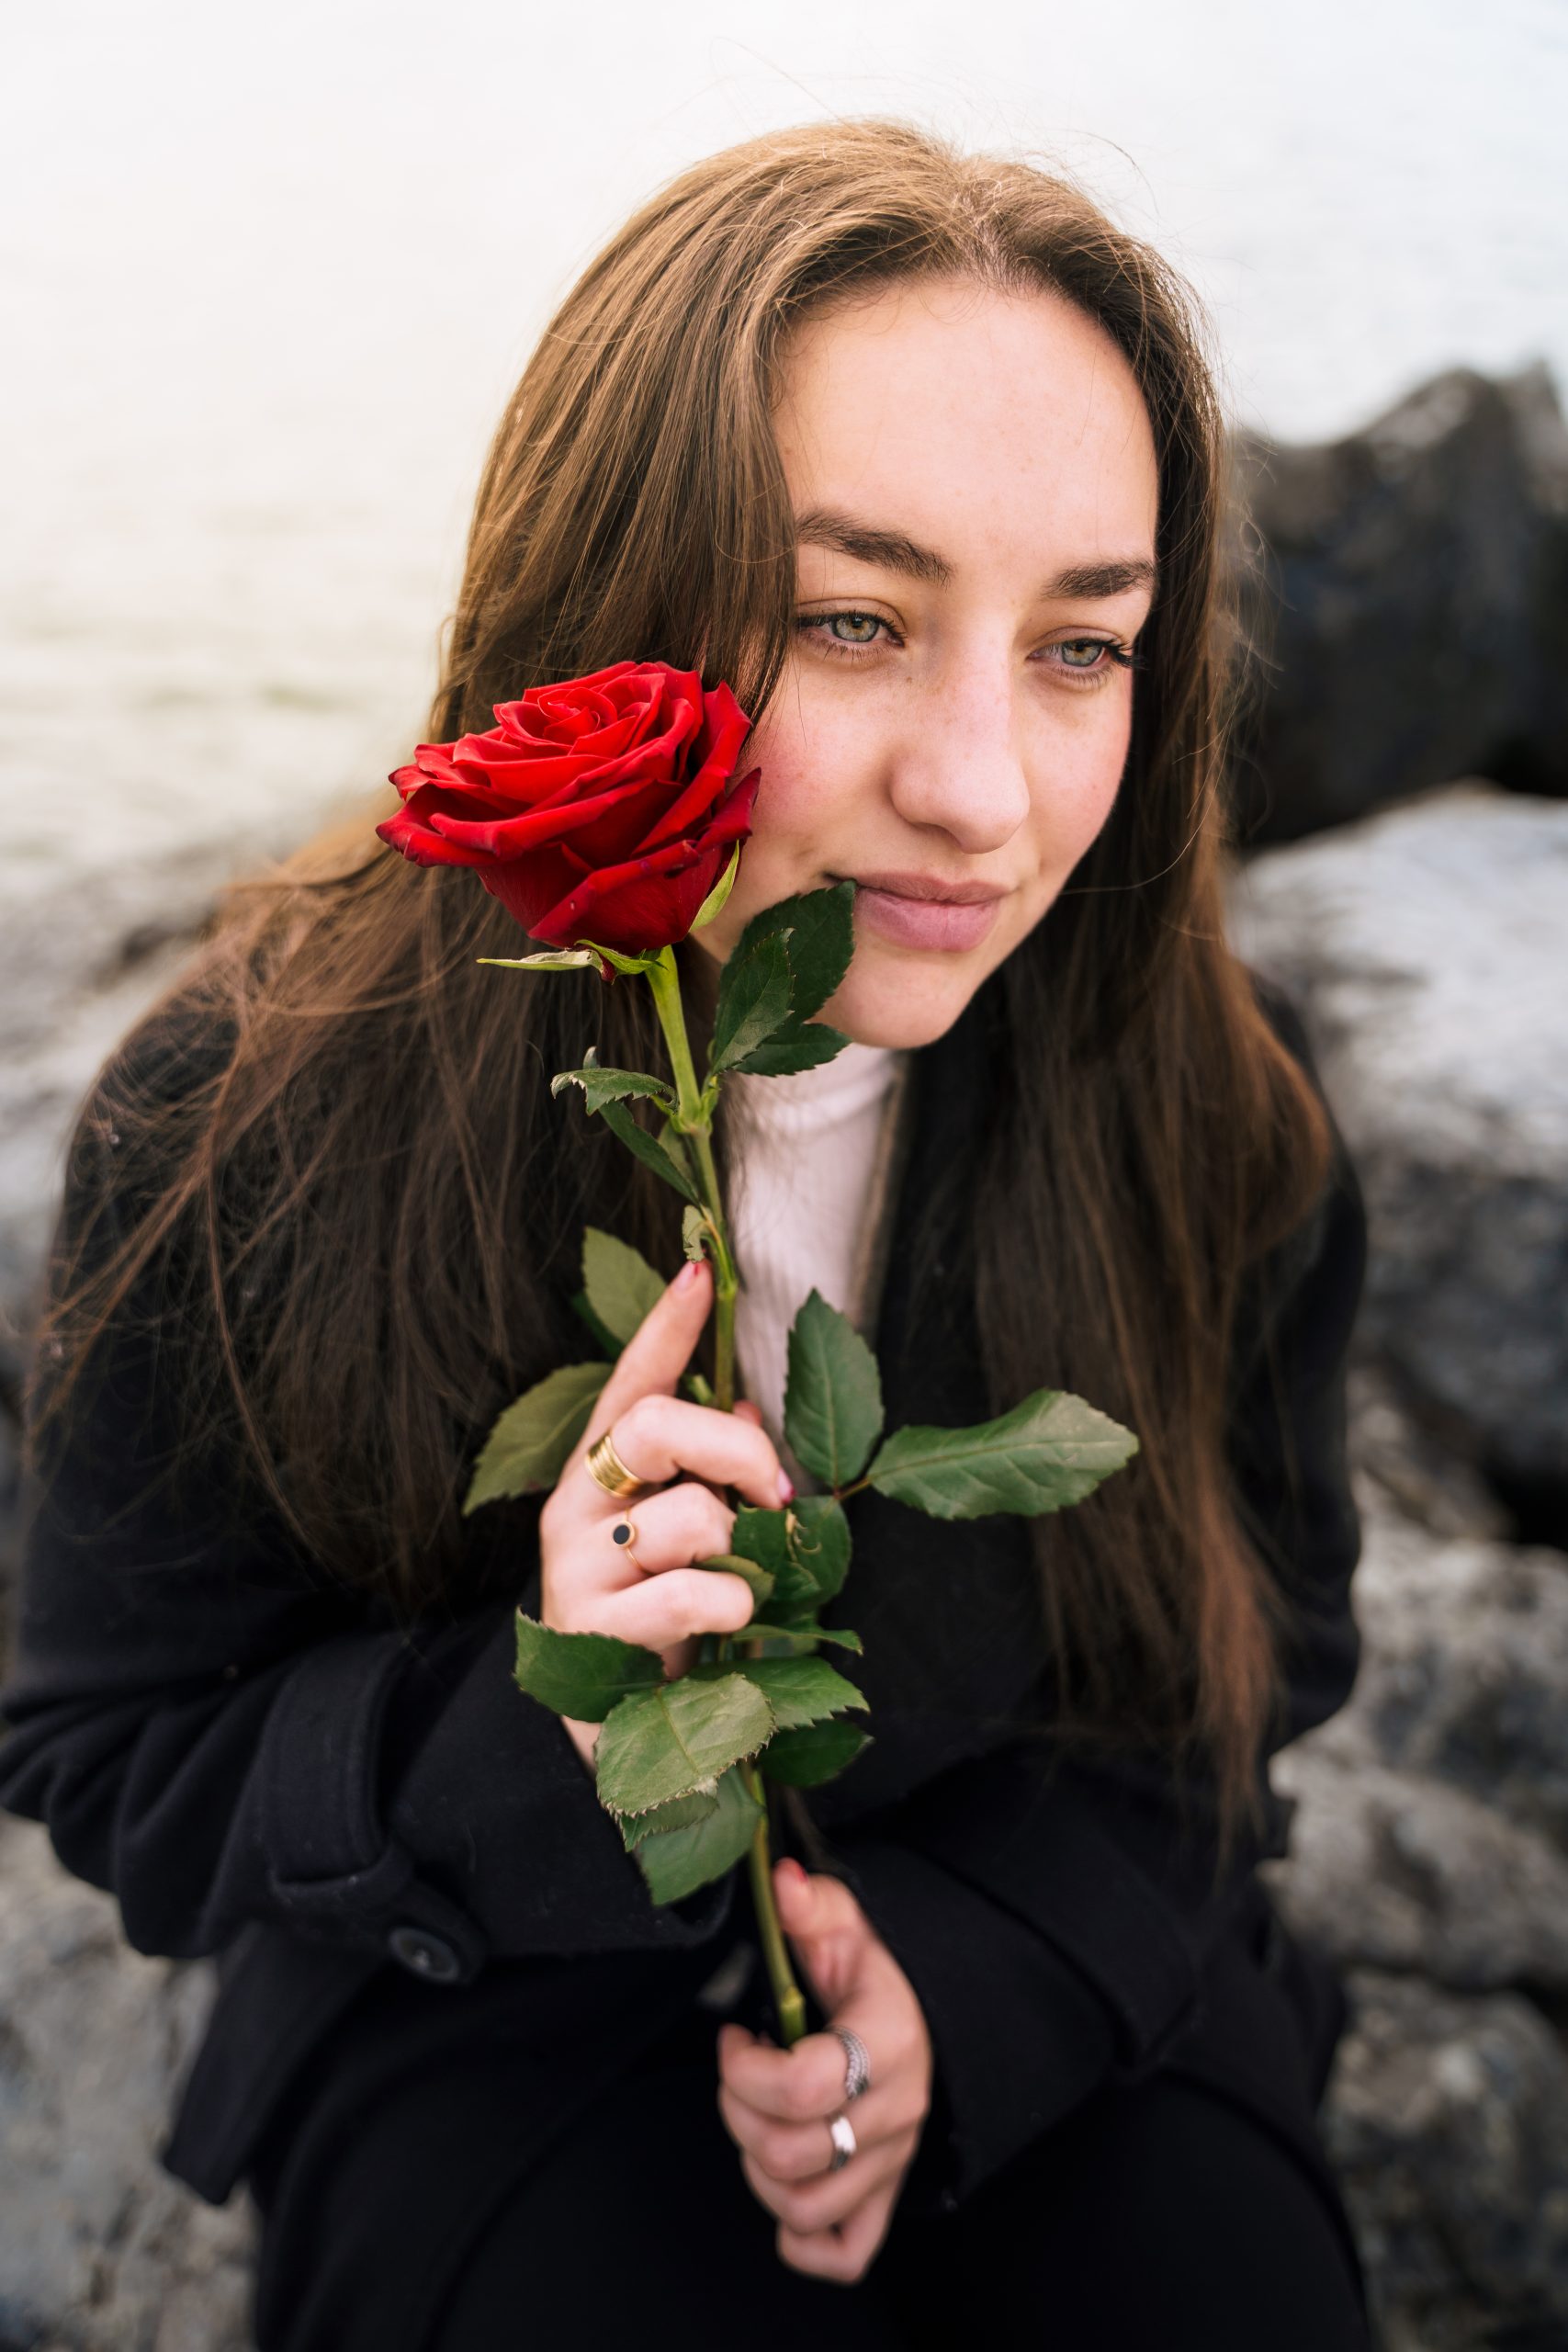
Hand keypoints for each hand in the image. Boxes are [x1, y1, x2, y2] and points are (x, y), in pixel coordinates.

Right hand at [539, 1257, 793, 1768]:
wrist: (616, 1736)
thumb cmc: (661, 1623)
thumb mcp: (693, 1540)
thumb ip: (713, 1472)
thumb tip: (749, 1406)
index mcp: (602, 1473)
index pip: (632, 1380)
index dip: (666, 1325)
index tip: (700, 1268)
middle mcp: (575, 1507)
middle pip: (658, 1426)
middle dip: (737, 1449)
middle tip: (777, 1491)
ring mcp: (575, 1567)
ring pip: (691, 1516)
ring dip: (742, 1555)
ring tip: (734, 1590)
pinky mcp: (587, 1632)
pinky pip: (692, 1593)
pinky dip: (732, 1608)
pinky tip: (719, 1630)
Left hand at [717, 1858, 933, 2283]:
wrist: (929, 2013)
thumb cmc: (877, 1974)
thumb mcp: (847, 1926)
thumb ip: (811, 1906)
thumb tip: (781, 1883)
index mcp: (887, 2044)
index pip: (802, 2088)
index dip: (744, 2069)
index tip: (736, 2037)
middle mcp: (896, 2112)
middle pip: (789, 2154)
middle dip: (738, 2114)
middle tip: (739, 2076)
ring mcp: (892, 2161)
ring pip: (803, 2207)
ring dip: (758, 2169)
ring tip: (758, 2120)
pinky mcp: (886, 2194)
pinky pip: (846, 2253)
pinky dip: (801, 2240)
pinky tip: (782, 2189)